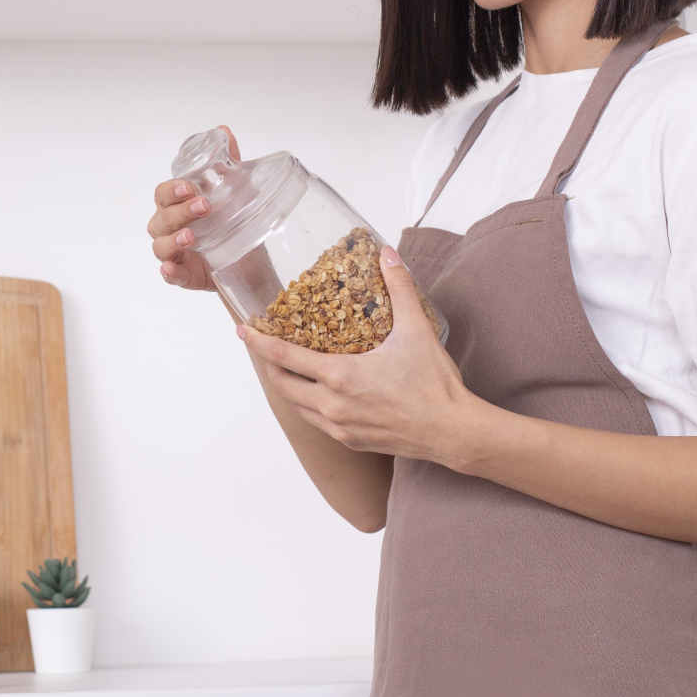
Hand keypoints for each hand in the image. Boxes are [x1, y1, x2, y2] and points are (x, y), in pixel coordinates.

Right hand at [148, 125, 239, 290]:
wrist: (253, 261)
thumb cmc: (235, 223)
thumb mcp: (235, 192)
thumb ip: (226, 163)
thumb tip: (224, 130)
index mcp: (177, 205)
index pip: (163, 194)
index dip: (172, 190)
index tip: (189, 187)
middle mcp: (170, 228)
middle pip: (160, 219)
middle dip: (179, 211)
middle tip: (204, 207)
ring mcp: (175, 254)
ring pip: (160, 246)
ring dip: (172, 240)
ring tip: (191, 237)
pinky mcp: (184, 276)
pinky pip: (170, 276)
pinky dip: (169, 273)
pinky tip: (171, 269)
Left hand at [240, 245, 480, 463]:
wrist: (453, 432)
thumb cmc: (435, 385)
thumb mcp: (417, 330)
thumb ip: (400, 288)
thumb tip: (388, 255)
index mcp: (340, 377)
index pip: (284, 358)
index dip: (259, 343)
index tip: (243, 330)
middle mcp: (332, 405)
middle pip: (282, 385)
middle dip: (269, 365)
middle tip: (267, 347)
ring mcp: (339, 427)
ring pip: (296, 407)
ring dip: (287, 386)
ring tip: (288, 368)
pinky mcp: (350, 441)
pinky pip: (315, 422)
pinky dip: (307, 405)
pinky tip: (318, 392)